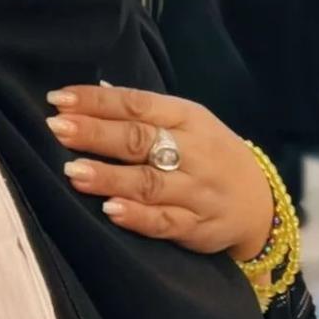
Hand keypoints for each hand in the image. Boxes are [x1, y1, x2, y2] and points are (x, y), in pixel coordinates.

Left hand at [46, 86, 273, 260]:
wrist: (261, 202)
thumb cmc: (210, 154)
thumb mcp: (188, 122)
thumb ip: (145, 112)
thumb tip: (98, 92)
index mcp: (188, 117)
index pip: (138, 104)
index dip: (98, 101)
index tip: (59, 99)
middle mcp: (193, 150)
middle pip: (140, 139)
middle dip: (96, 133)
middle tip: (58, 128)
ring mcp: (197, 190)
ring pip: (150, 182)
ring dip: (110, 177)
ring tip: (73, 171)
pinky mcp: (198, 226)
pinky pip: (166, 222)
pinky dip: (138, 217)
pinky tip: (111, 210)